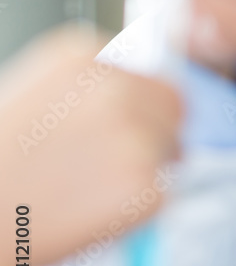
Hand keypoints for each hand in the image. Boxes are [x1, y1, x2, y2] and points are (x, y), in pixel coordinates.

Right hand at [0, 27, 182, 265]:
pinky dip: (136, 207)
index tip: (131, 123)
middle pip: (175, 105)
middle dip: (159, 131)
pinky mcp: (146, 185)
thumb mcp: (29, 95)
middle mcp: (114, 87)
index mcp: (80, 55)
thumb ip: (86, 87)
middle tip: (125, 161)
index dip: (143, 103)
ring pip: (171, 150)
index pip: (147, 70)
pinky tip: (88, 210)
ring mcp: (134, 135)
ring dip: (146, 169)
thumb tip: (137, 96)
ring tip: (88, 189)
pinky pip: (162, 193)